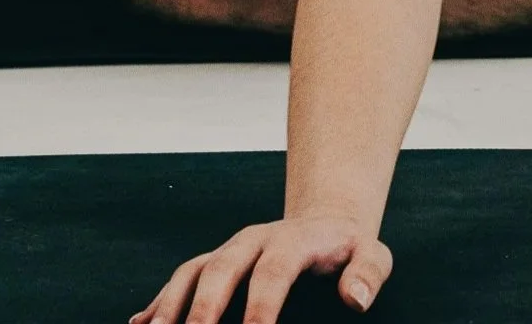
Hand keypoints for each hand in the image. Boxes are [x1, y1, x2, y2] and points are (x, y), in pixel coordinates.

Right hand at [131, 213, 391, 323]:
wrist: (326, 223)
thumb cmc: (349, 251)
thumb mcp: (372, 254)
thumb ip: (369, 272)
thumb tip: (355, 298)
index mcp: (293, 240)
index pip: (274, 271)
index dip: (261, 306)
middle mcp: (253, 241)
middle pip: (221, 268)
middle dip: (202, 308)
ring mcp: (228, 251)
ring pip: (192, 272)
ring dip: (169, 306)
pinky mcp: (212, 263)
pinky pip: (181, 279)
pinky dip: (159, 303)